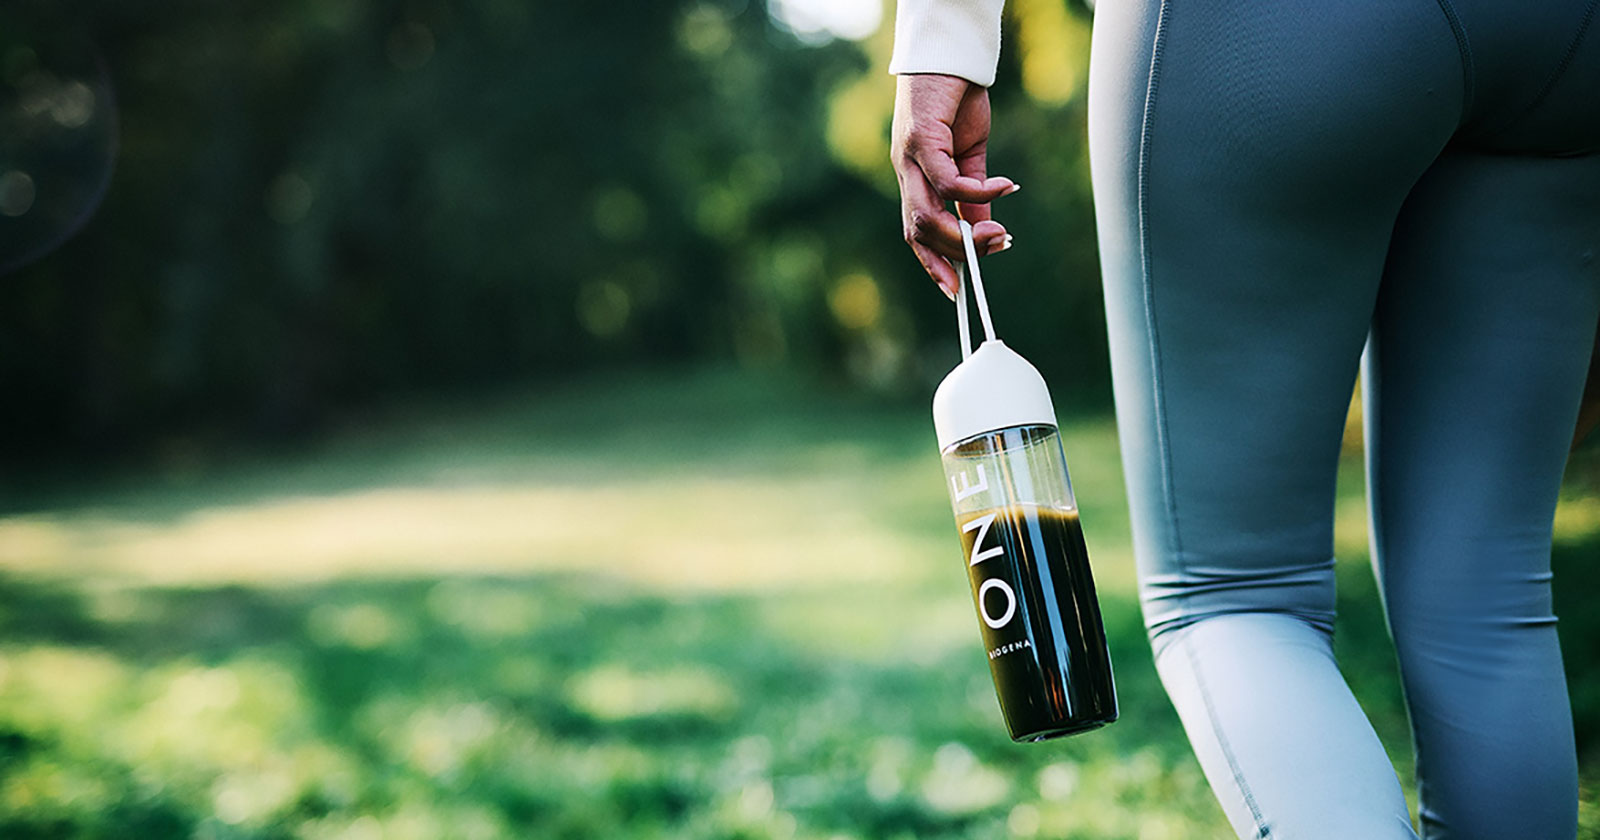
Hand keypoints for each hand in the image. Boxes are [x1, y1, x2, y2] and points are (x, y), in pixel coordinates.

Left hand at [890, 73, 1017, 298]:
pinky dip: (977, 191)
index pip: (914, 234)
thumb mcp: (969, 155)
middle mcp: (904, 173)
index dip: (931, 264)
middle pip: (918, 232)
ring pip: (926, 215)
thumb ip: (973, 192)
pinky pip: (947, 181)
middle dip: (956, 252)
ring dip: (963, 232)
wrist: (950, 56)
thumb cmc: (956, 100)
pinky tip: (1006, 187)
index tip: (955, 290)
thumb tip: (982, 228)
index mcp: (913, 180)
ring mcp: (908, 158)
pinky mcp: (921, 140)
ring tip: (1000, 233)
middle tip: (996, 248)